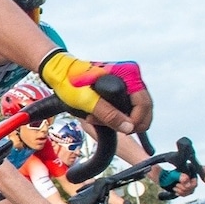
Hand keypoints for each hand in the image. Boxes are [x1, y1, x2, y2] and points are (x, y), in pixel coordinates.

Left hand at [38, 51, 152, 132]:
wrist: (60, 73)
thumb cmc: (71, 82)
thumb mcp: (88, 101)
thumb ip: (109, 114)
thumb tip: (129, 128)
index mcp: (129, 74)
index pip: (144, 104)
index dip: (136, 121)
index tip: (123, 131)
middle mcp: (132, 75)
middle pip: (143, 107)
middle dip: (128, 122)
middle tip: (110, 127)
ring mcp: (127, 82)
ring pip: (135, 109)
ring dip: (119, 120)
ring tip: (97, 120)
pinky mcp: (120, 88)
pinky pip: (125, 106)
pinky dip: (114, 115)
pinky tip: (98, 117)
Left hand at [158, 167, 204, 197]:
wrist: (162, 179)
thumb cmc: (167, 174)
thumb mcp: (172, 174)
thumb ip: (180, 176)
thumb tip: (187, 180)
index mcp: (191, 167)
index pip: (203, 169)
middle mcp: (193, 174)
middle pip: (195, 184)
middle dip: (185, 187)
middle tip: (177, 185)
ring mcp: (191, 181)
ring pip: (192, 190)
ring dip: (182, 190)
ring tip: (175, 187)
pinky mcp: (189, 187)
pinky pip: (189, 193)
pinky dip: (182, 193)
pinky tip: (176, 190)